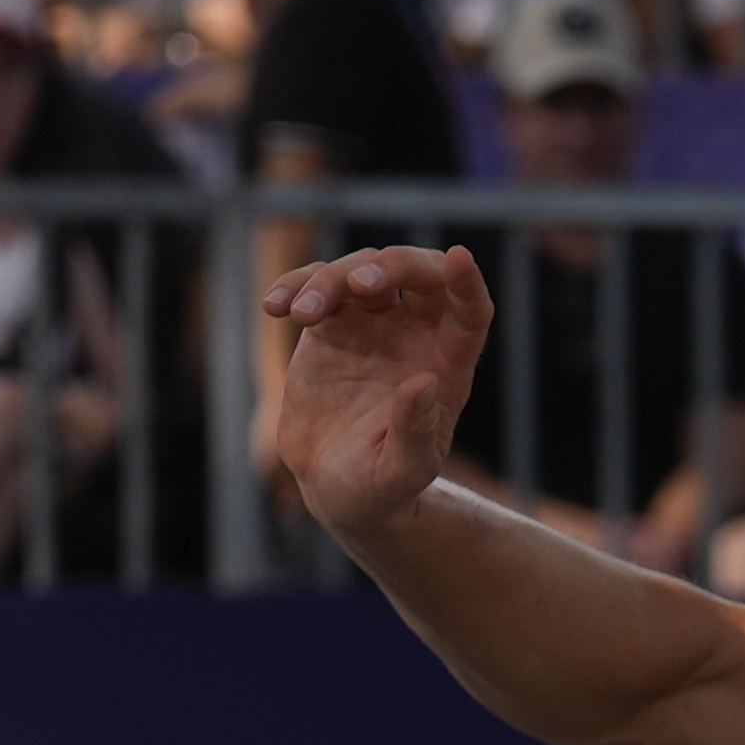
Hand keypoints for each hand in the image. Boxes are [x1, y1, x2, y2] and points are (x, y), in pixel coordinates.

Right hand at [266, 244, 494, 541]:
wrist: (336, 486)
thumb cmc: (382, 486)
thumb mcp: (403, 473)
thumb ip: (416, 434)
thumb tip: (424, 383)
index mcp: (447, 364)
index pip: (470, 311)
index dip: (468, 284)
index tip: (459, 258)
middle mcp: (414, 336)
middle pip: (416, 274)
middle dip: (392, 265)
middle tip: (358, 284)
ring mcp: (371, 326)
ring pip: (360, 271)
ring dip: (330, 280)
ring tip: (301, 314)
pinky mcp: (329, 327)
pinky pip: (315, 287)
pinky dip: (295, 286)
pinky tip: (274, 306)